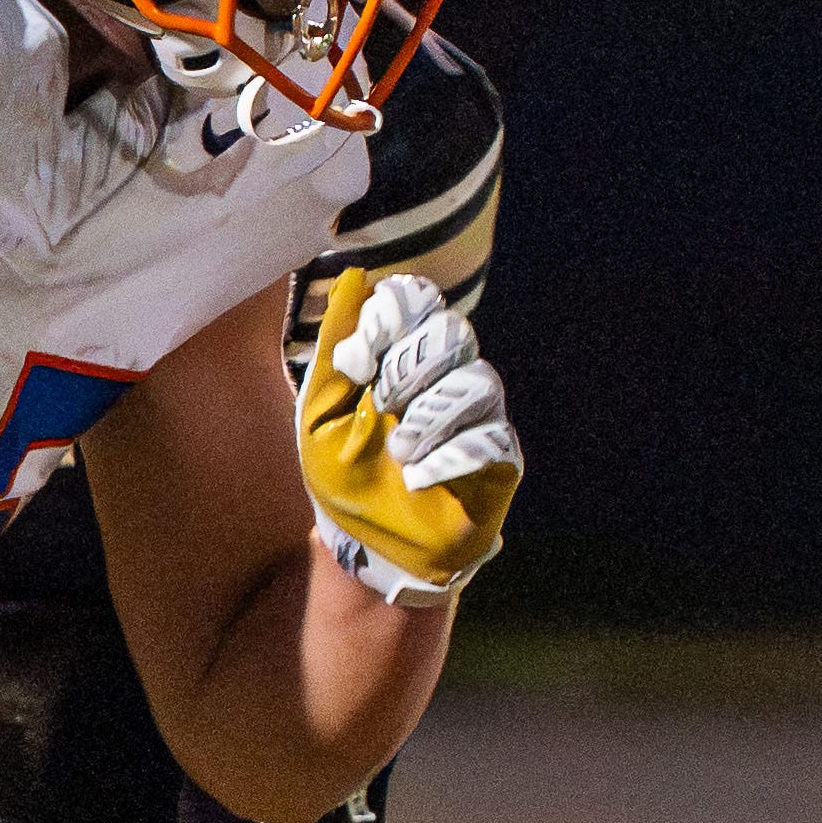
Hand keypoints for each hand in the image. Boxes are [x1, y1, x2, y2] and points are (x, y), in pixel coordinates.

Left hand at [298, 264, 517, 605]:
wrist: (364, 545)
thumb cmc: (343, 475)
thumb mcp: (321, 412)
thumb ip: (336, 349)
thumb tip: (351, 277)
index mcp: (406, 358)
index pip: (420, 301)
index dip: (390, 319)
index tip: (356, 361)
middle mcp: (450, 378)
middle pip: (452, 334)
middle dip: (406, 371)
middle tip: (380, 407)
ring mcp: (480, 417)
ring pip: (477, 382)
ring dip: (425, 420)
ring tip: (398, 453)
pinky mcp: (500, 460)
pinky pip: (491, 438)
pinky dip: (447, 457)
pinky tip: (419, 478)